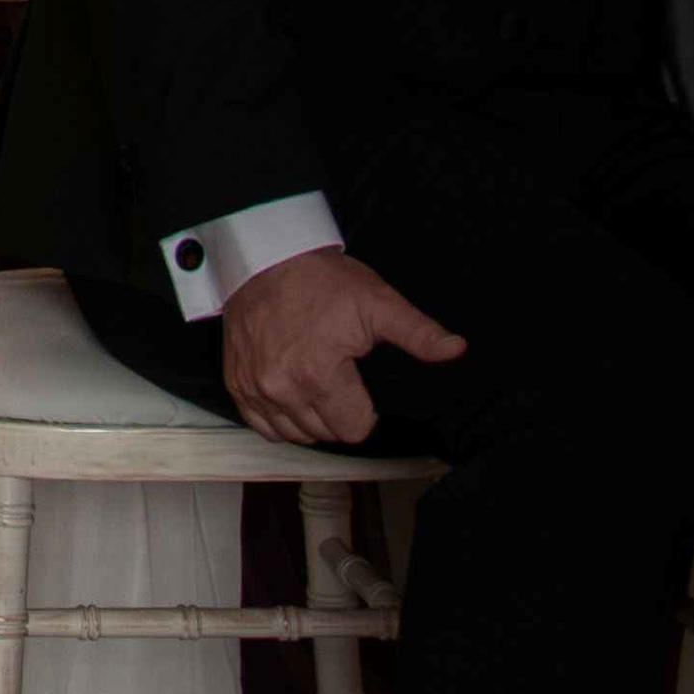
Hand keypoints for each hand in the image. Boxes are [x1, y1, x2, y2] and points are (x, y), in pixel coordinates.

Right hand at [220, 243, 466, 447]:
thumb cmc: (320, 280)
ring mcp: (254, 388)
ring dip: (311, 418)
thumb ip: (418, 333)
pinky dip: (280, 418)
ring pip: (295, 434)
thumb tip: (457, 349)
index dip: (367, 411)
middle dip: (340, 413)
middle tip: (342, 379)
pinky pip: (263, 426)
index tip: (362, 386)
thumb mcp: (377, 302)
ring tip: (318, 385)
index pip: (355, 429)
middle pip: (326, 434)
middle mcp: (282, 388)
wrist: (265, 259)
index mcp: (319, 374)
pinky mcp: (237, 383)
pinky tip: (292, 395)